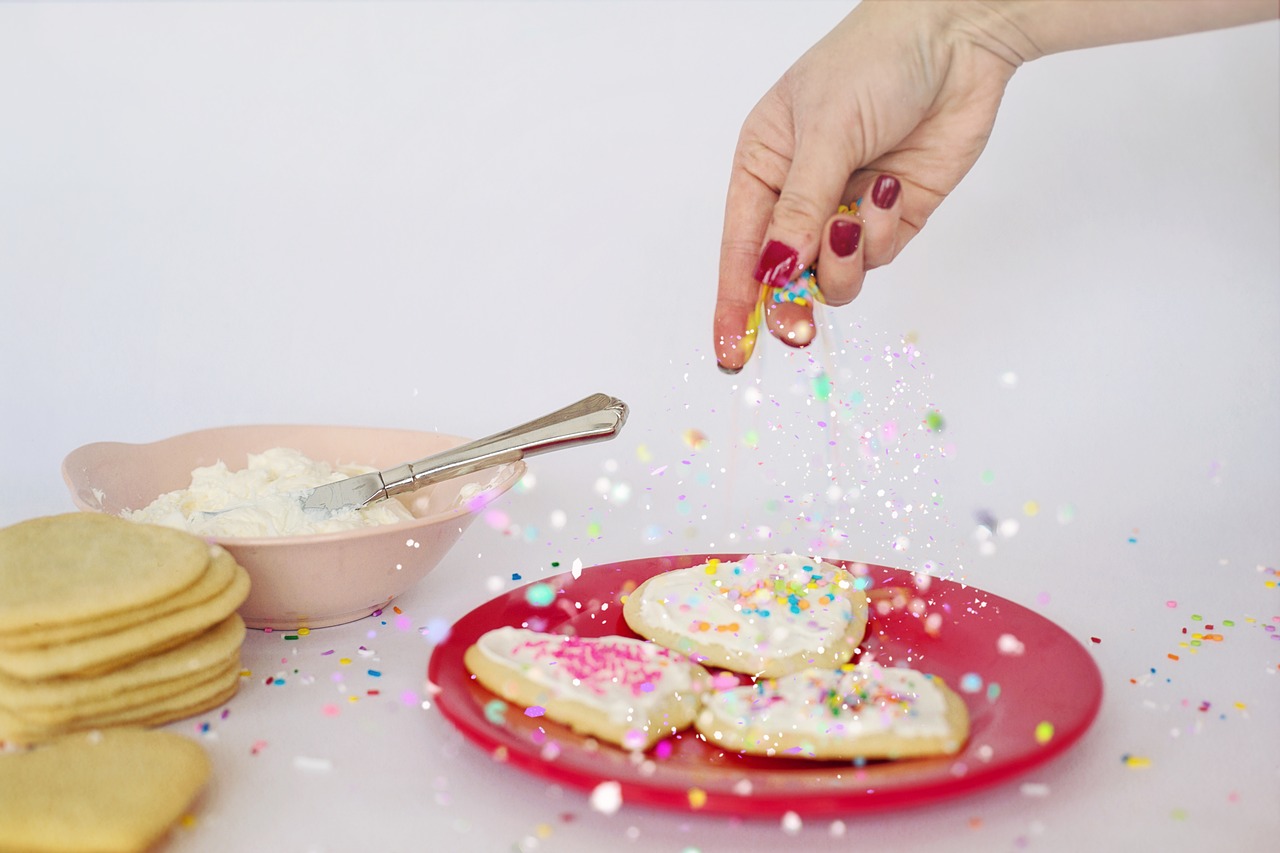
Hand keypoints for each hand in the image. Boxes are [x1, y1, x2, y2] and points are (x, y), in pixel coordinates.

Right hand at [713, 1, 1021, 370]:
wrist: (959, 37)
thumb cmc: (874, 61)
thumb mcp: (823, 133)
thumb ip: (800, 209)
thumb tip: (775, 270)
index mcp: (763, 165)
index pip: (741, 248)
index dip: (733, 304)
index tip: (729, 351)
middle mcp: (800, 193)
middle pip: (785, 274)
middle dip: (791, 301)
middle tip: (799, 330)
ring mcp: (847, 207)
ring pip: (833, 274)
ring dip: (844, 261)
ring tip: (857, 218)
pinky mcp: (892, 215)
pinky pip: (877, 255)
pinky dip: (881, 234)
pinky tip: (889, 189)